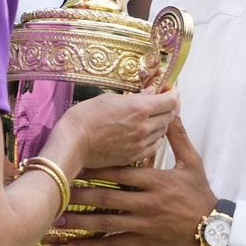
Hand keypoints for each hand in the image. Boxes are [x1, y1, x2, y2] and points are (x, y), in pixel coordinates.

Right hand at [49, 89, 178, 169]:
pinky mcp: (134, 156)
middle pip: (170, 115)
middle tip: (159, 100)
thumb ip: (135, 96)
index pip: (171, 100)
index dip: (173, 92)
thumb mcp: (109, 99)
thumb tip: (151, 92)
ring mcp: (141, 144)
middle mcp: (145, 127)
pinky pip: (154, 146)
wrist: (72, 144)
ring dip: (160, 122)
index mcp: (140, 108)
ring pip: (164, 131)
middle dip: (167, 106)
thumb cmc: (85, 118)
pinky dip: (154, 138)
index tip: (167, 88)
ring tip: (148, 116)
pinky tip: (144, 133)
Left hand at [57, 117, 215, 245]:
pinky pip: (114, 244)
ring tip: (58, 217)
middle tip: (58, 190)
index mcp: (155, 180)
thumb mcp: (192, 162)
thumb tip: (172, 110)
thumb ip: (178, 136)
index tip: (76, 164)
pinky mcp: (143, 240)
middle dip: (81, 194)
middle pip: (107, 197)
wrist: (213, 229)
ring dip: (80, 220)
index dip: (96, 169)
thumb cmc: (200, 194)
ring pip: (106, 221)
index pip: (120, 173)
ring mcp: (143, 223)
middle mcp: (145, 202)